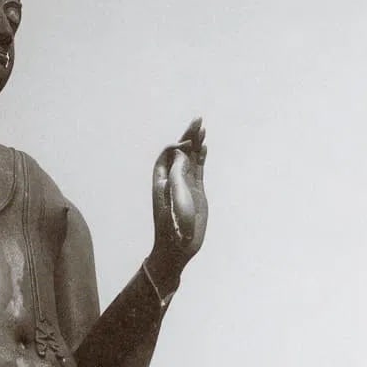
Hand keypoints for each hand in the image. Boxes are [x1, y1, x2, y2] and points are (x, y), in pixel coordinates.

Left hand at [150, 118, 207, 286]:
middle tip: (198, 119)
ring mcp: (185, 185)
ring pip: (190, 159)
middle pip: (179, 152)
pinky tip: (205, 146)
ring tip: (202, 128)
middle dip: (187, 136)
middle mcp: (172, 180)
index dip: (176, 146)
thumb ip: (176, 173)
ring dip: (196, 144)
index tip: (186, 146)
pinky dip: (201, 158)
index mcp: (160, 180)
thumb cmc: (173, 224)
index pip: (166, 155)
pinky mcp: (196, 192)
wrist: (179, 246)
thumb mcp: (174, 196)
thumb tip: (180, 152)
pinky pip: (198, 170)